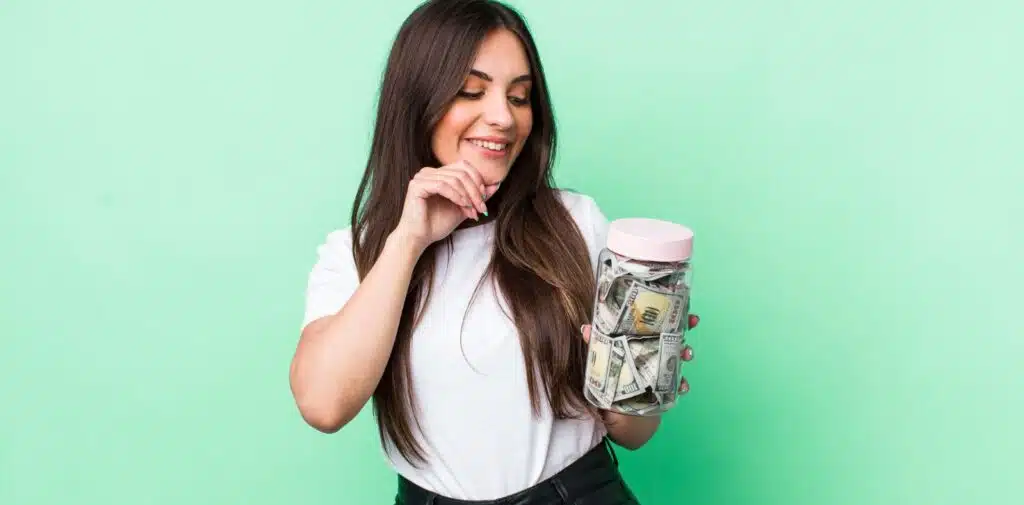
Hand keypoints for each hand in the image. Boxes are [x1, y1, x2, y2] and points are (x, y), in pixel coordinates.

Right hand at [393, 160, 499, 248]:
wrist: (420, 238)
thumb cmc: (437, 224)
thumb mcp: (463, 207)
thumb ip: (477, 195)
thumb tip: (497, 184)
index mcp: (438, 173)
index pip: (464, 166)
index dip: (478, 180)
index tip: (484, 199)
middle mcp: (429, 172)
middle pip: (461, 172)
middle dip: (475, 191)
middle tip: (481, 208)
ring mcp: (421, 177)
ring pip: (454, 178)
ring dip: (467, 196)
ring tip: (472, 212)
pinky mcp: (417, 185)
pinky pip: (442, 185)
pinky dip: (456, 196)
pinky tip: (462, 206)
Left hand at [581, 314, 699, 395]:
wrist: (614, 404)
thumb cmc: (612, 371)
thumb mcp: (603, 354)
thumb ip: (597, 342)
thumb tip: (586, 328)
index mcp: (642, 337)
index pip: (658, 319)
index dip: (670, 308)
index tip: (679, 298)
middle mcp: (654, 348)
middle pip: (674, 332)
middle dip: (686, 325)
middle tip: (692, 321)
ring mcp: (661, 366)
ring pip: (679, 355)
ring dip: (686, 352)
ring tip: (686, 353)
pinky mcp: (664, 385)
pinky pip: (677, 383)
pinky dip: (682, 383)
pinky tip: (682, 384)